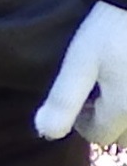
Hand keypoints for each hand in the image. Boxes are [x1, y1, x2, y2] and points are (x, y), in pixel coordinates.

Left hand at [36, 1, 126, 140]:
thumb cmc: (111, 29)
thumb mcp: (79, 63)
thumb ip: (63, 101)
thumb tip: (46, 133)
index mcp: (126, 109)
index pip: (99, 136)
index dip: (82, 121)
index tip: (79, 97)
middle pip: (124, 136)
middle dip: (106, 120)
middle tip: (97, 91)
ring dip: (124, 114)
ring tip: (114, 85)